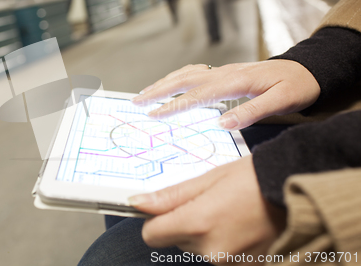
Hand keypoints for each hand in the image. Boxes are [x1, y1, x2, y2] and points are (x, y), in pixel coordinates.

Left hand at [129, 156, 285, 264]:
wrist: (298, 190)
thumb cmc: (255, 178)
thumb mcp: (209, 178)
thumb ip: (171, 196)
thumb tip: (138, 203)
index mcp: (199, 223)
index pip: (152, 234)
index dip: (156, 219)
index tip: (166, 207)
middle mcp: (212, 250)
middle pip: (176, 240)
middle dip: (185, 222)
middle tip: (209, 201)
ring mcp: (230, 263)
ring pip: (197, 248)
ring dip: (205, 232)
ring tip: (228, 211)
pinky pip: (218, 254)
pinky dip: (223, 241)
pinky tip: (239, 224)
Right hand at [131, 60, 319, 129]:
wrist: (306, 70)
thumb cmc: (295, 86)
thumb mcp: (281, 101)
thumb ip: (252, 111)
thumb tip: (222, 124)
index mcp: (235, 81)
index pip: (197, 94)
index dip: (174, 104)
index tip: (155, 114)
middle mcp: (224, 73)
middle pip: (183, 79)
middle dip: (158, 90)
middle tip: (137, 101)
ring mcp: (222, 70)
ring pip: (185, 73)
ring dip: (163, 82)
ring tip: (144, 93)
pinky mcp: (224, 72)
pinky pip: (194, 71)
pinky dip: (176, 77)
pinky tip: (170, 82)